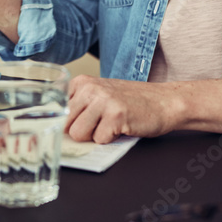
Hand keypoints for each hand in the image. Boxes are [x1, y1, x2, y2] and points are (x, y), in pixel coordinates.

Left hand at [66, 75, 181, 142]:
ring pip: (78, 134)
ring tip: (111, 125)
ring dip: (96, 135)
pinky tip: (123, 127)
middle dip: (83, 131)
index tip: (80, 124)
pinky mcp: (116, 115)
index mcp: (82, 82)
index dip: (69, 123)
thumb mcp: (101, 95)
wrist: (164, 101)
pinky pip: (100, 139)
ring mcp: (102, 100)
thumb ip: (80, 106)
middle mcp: (90, 88)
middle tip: (101, 124)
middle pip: (66, 125)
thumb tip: (56, 129)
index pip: (58, 111)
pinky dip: (111, 139)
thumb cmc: (132, 101)